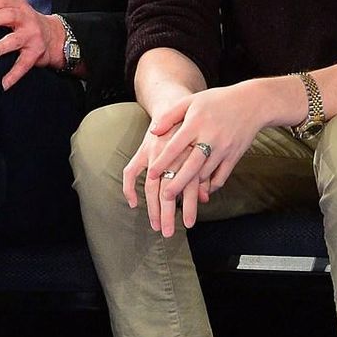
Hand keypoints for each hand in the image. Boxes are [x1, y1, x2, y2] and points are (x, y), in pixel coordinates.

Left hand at [0, 0, 64, 89]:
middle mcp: (27, 19)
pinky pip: (22, 65)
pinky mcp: (35, 54)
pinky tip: (2, 84)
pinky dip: (12, 76)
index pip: (4, 1)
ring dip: (2, 46)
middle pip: (10, 16)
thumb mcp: (15, 10)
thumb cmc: (25, 23)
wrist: (53, 37)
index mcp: (19, 6)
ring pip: (15, 40)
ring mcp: (32, 37)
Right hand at [123, 119, 202, 237]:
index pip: (188, 186)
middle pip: (168, 190)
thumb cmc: (195, 129)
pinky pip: (131, 171)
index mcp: (190, 155)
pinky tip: (133, 203)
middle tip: (168, 233)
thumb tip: (206, 198)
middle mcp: (172, 156)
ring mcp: (155, 153)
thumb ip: (205, 172)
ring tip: (156, 225)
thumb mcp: (205, 148)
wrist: (177, 103)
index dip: (187, 207)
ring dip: (152, 208)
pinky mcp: (143, 150)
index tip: (188, 225)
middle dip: (168, 214)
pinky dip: (130, 188)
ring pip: (151, 185)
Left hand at [147, 83, 262, 200]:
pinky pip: (222, 176)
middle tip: (165, 197)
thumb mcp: (191, 101)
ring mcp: (224, 148)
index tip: (151, 174)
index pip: (175, 146)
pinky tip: (202, 193)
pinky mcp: (234, 156)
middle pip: (191, 165)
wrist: (252, 103)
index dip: (162, 161)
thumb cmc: (217, 100)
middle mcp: (210, 137)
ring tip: (180, 199)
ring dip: (193, 188)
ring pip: (206, 173)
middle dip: (177, 183)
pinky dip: (211, 186)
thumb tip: (153, 132)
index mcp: (196, 123)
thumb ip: (170, 115)